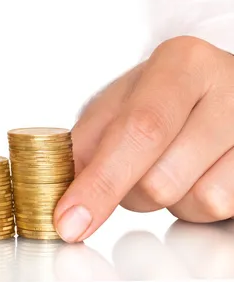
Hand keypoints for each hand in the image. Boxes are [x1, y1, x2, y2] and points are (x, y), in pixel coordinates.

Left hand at [54, 36, 233, 241]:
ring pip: (197, 200)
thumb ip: (86, 142)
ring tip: (169, 165)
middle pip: (161, 177)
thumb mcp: (119, 104)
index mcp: (182, 62)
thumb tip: (64, 186)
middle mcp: (228, 86)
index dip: (101, 181)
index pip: (139, 129)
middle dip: (128, 192)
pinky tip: (195, 175)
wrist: (216, 90)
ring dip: (167, 199)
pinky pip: (221, 208)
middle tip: (125, 174)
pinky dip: (195, 204)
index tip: (70, 218)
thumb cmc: (163, 99)